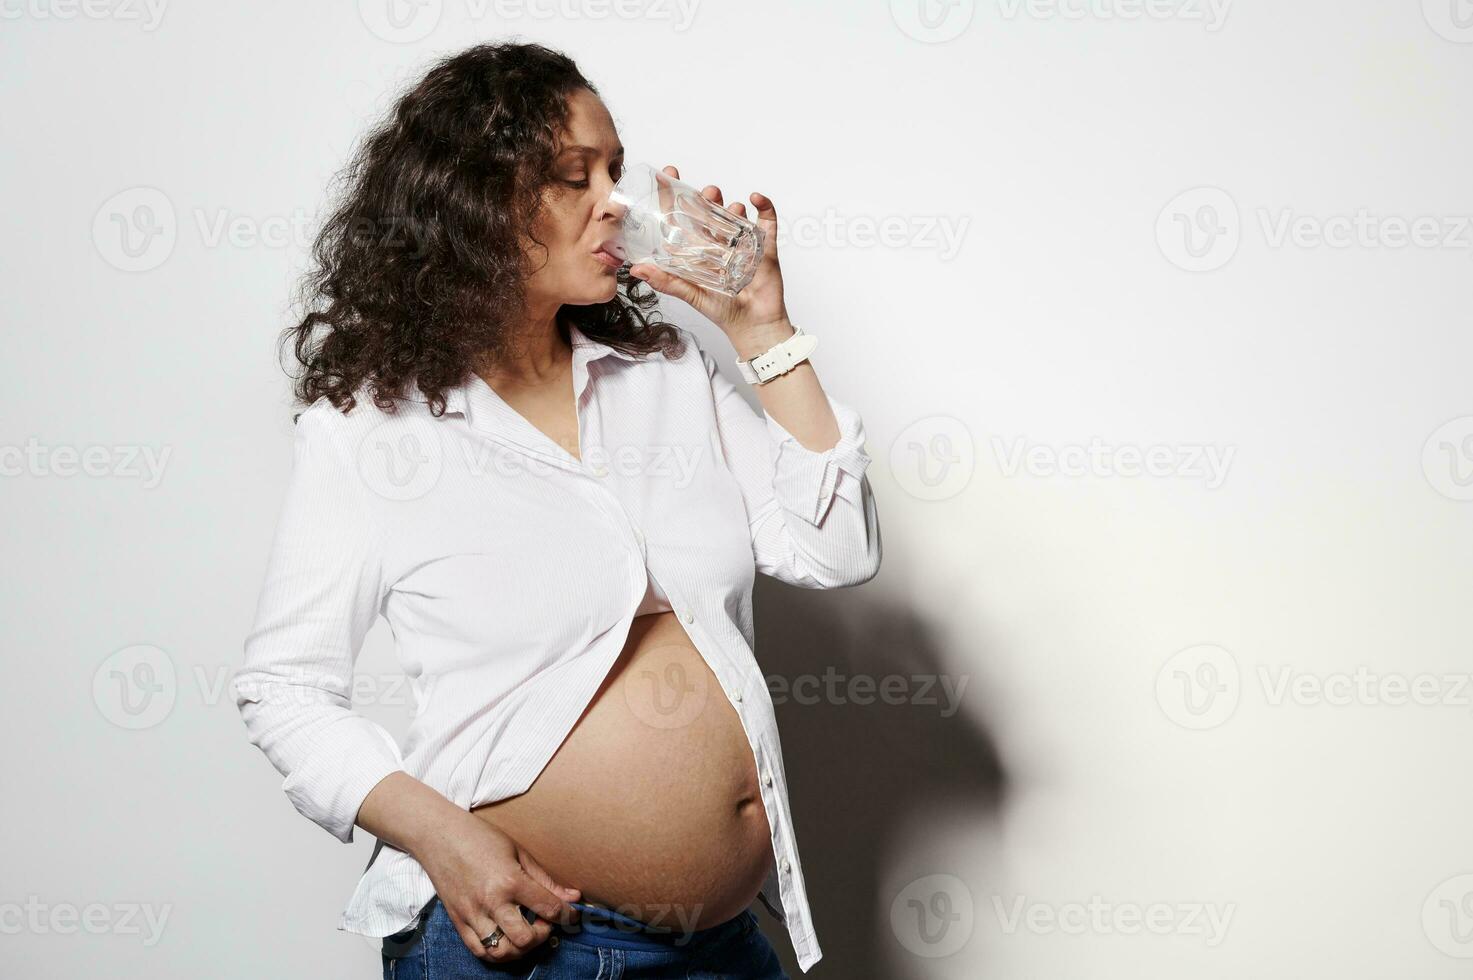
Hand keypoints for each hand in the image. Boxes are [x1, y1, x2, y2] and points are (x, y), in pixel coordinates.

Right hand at [413, 812, 581, 963]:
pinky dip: (497, 952)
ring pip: (502, 951)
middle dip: (543, 934)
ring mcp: (472, 915)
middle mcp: (491, 902)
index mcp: (510, 881)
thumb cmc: (480, 838)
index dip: (566, 915)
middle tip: (545, 921)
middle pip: (525, 938)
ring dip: (521, 948)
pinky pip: (479, 951)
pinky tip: (506, 939)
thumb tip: (573, 897)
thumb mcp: (518, 852)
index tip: (572, 915)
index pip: (547, 908)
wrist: (439, 836)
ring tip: (526, 932)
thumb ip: (545, 879)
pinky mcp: (458, 921)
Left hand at [627, 164, 791, 346]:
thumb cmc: (723, 312)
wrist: (754, 326)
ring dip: (731, 205)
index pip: (684, 219)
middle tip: (707, 192)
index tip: (667, 176)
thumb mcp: (691, 294)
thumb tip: (636, 269)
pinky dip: (764, 207)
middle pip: (711, 212)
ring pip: (736, 214)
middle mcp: (720, 244)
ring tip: (729, 206)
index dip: (675, 198)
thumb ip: (667, 281)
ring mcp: (743, 244)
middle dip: (708, 197)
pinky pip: (767, 221)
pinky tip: (754, 199)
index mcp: (700, 252)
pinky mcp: (765, 247)